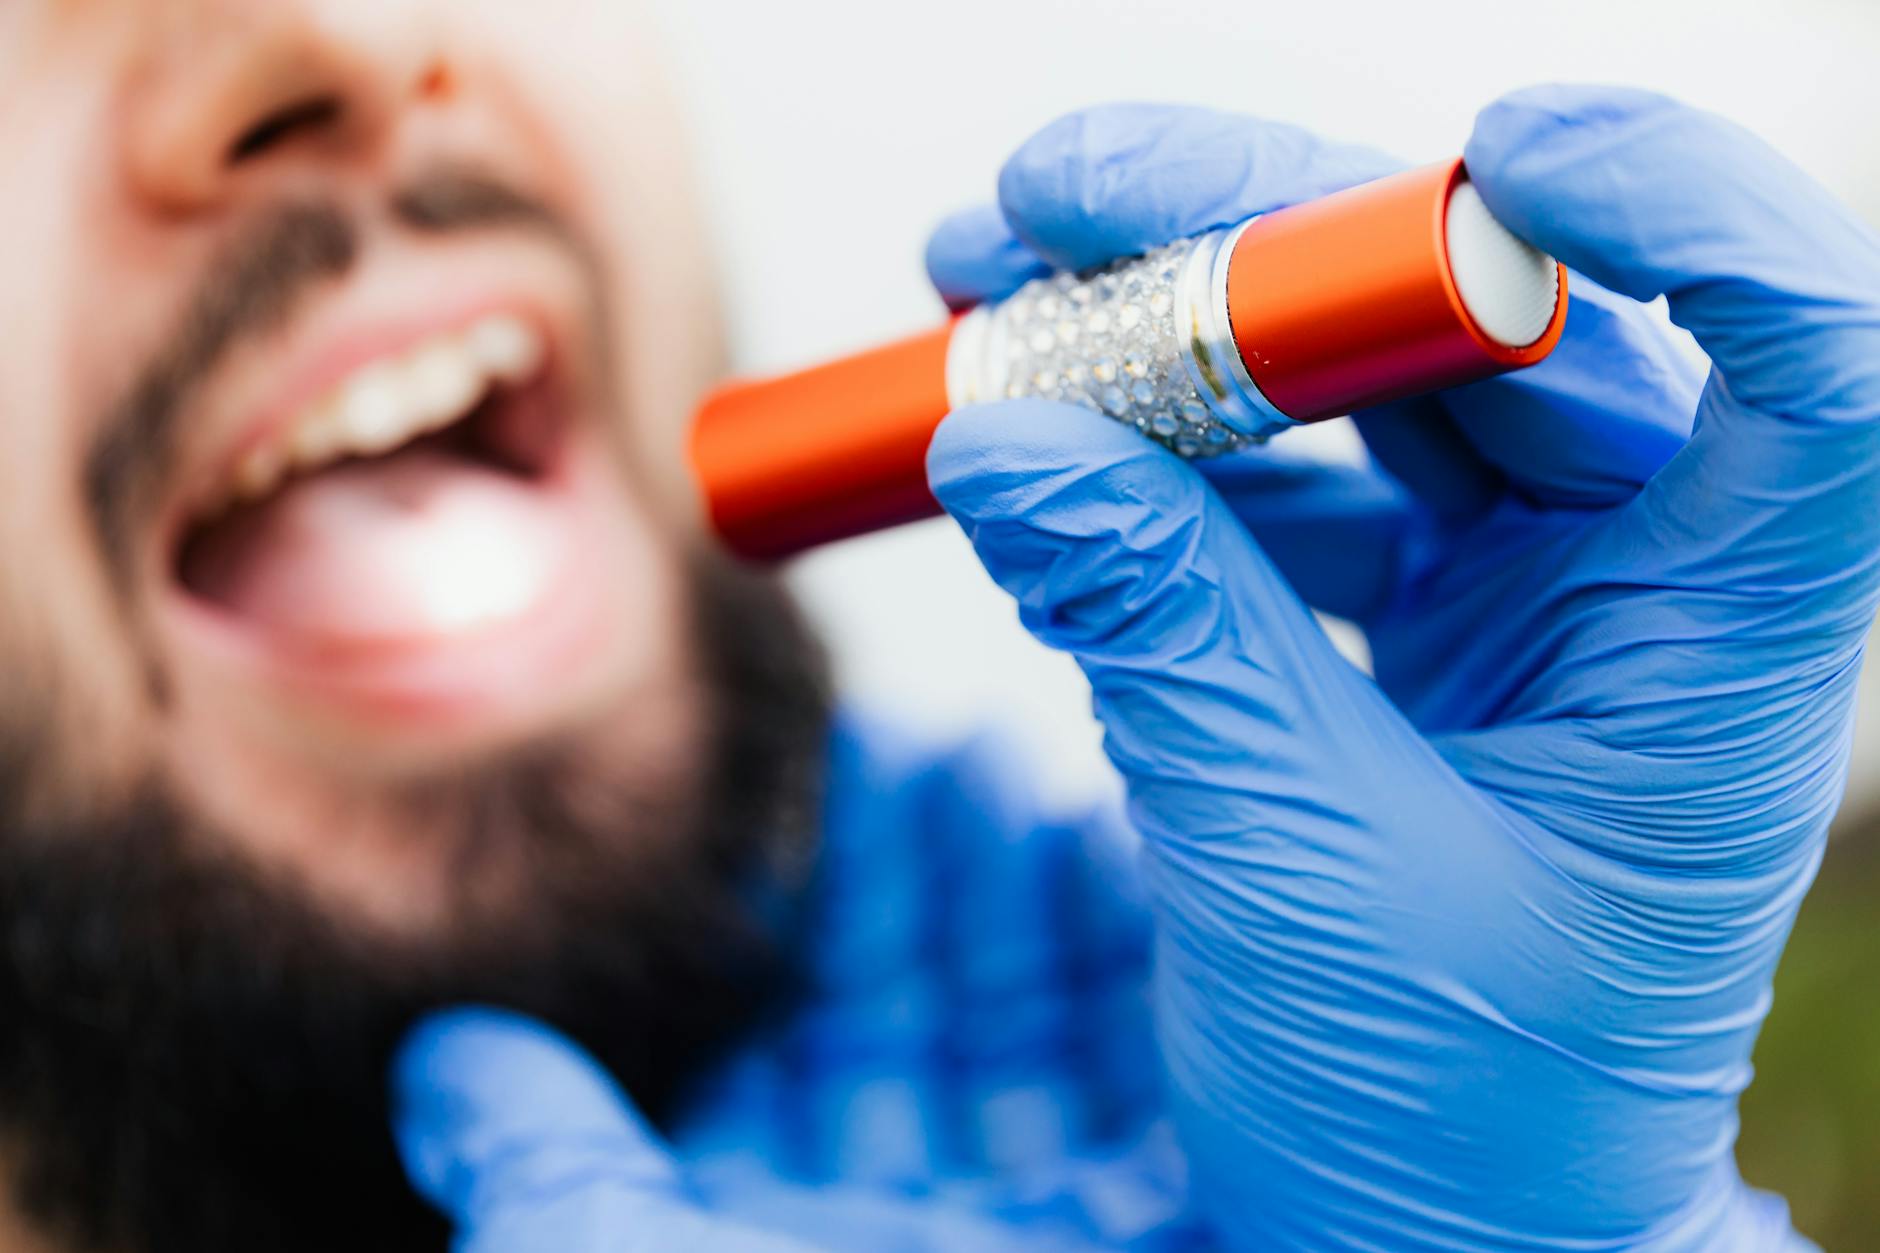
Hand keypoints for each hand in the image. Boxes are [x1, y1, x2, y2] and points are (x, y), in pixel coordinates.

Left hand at [391, 727, 1193, 1252]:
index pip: (822, 1030)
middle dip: (954, 864)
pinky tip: (1140, 862)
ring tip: (1046, 765)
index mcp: (798, 1233)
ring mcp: (1051, 1234)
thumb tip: (442, 1066)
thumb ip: (547, 1166)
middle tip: (967, 730)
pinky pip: (1153, 1087)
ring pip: (1051, 1038)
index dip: (845, 884)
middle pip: (943, 1015)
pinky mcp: (1159, 1232)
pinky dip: (1147, 974)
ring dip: (1048, 896)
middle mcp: (926, 1232)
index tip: (867, 754)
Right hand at [926, 89, 1879, 1248]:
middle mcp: (1633, 581)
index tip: (1509, 147)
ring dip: (1170, 336)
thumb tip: (1002, 432)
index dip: (1688, 209)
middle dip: (1260, 242)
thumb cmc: (1445, 1114)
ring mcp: (1515, 595)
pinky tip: (1028, 478)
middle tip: (1047, 202)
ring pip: (1360, 385)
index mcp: (1714, 642)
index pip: (1804, 355)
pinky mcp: (1406, 628)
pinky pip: (1278, 495)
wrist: (1427, 1236)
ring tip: (981, 295)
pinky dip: (1148, 475)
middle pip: (1486, 320)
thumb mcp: (1295, 861)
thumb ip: (1161, 630)